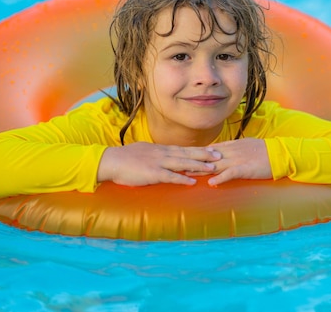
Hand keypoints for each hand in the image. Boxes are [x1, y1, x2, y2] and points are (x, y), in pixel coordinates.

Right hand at [98, 142, 221, 185]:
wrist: (110, 161)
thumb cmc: (124, 159)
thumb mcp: (142, 152)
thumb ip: (154, 154)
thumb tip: (162, 155)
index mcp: (160, 149)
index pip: (183, 149)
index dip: (198, 150)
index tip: (212, 149)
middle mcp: (162, 153)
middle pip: (187, 153)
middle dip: (204, 154)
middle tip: (220, 155)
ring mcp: (158, 162)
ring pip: (183, 163)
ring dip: (199, 165)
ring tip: (213, 167)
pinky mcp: (152, 173)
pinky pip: (170, 176)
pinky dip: (182, 179)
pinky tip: (193, 182)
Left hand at [186, 138, 271, 185]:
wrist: (279, 153)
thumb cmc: (263, 151)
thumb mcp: (244, 146)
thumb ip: (231, 148)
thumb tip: (218, 151)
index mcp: (231, 146)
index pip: (208, 150)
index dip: (194, 153)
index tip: (182, 156)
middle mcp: (231, 151)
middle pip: (207, 157)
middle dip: (192, 161)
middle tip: (177, 164)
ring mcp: (237, 160)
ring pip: (215, 164)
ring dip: (201, 170)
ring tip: (187, 174)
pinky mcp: (245, 169)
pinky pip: (230, 173)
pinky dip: (221, 177)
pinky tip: (212, 182)